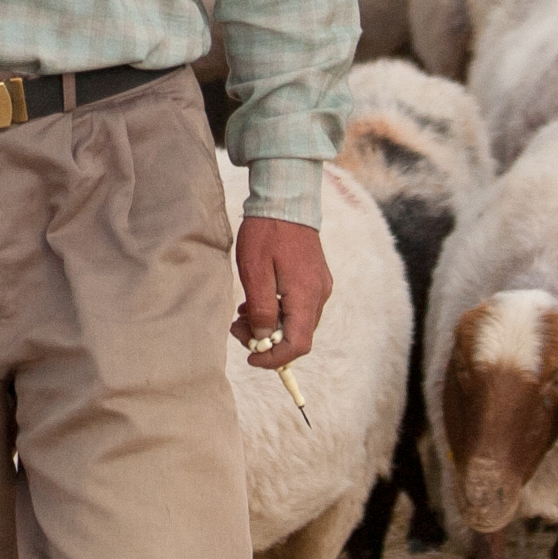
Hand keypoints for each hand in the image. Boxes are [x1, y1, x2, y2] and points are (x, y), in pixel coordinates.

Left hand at [235, 216, 329, 369]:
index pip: (298, 345)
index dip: (275, 358)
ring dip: (270, 326)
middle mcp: (319, 294)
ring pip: (297, 322)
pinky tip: (257, 301)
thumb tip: (265, 338)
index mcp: (305, 295)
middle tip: (237, 327)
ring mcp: (320, 286)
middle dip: (267, 341)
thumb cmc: (266, 233)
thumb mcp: (254, 272)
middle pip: (298, 336)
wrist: (285, 200)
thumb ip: (261, 310)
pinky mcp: (315, 279)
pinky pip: (299, 307)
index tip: (251, 357)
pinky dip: (278, 312)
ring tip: (242, 313)